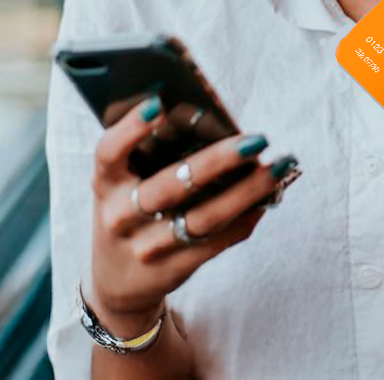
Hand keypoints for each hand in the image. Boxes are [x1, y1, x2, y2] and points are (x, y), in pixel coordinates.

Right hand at [88, 95, 299, 334]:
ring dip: (246, 192)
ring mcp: (146, 247)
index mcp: (106, 183)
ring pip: (203, 218)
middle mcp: (120, 216)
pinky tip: (269, 197)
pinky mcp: (173, 269)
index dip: (130, 129)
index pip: (109, 152)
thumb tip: (212, 117)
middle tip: (256, 140)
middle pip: (171, 186)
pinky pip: (217, 242)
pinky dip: (246, 217)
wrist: (116, 280)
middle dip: (218, 161)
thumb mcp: (123, 181)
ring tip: (277, 168)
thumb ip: (150, 152)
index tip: (160, 103)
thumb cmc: (129, 208)